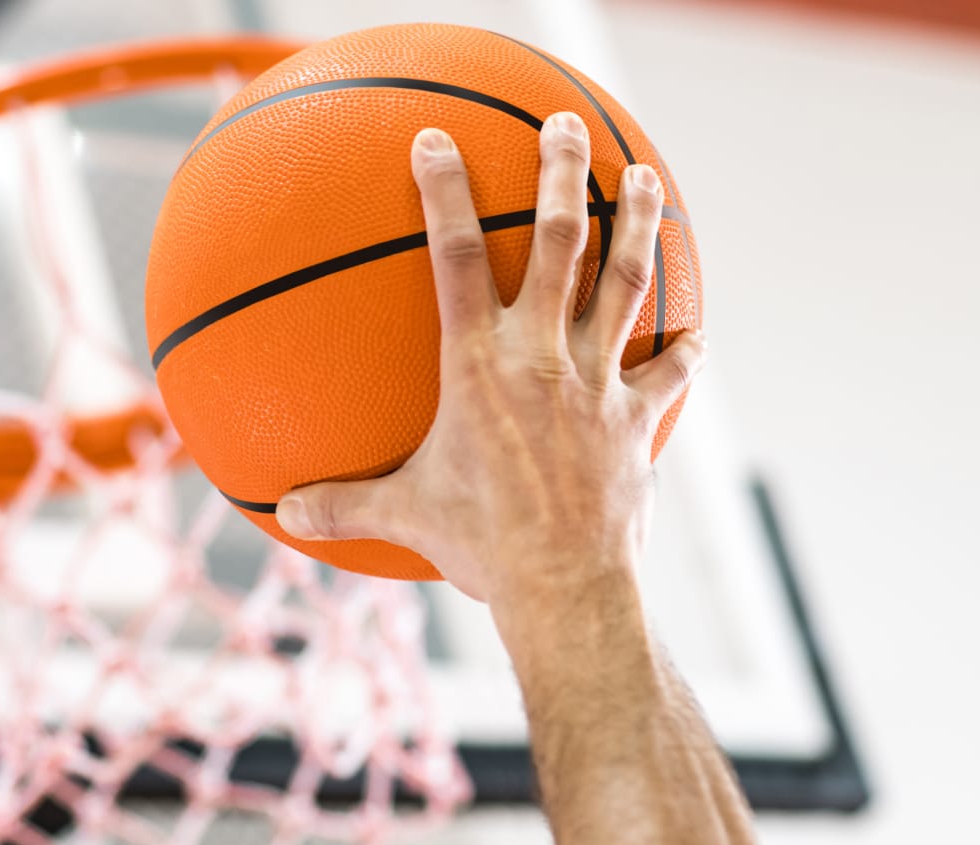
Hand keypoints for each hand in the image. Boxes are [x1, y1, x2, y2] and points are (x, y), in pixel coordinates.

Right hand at [274, 111, 704, 606]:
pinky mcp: (639, 418)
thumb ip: (344, 502)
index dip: (445, 192)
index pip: (457, 255)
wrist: (565, 585)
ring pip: (626, 281)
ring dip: (636, 222)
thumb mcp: (402, 515)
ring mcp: (599, 381)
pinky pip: (670, 371)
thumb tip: (283, 510)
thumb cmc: (479, 547)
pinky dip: (683, 348)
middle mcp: (542, 356)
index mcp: (477, 364)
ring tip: (643, 176)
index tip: (436, 140)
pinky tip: (696, 329)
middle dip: (561, 172)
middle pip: (560, 240)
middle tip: (562, 125)